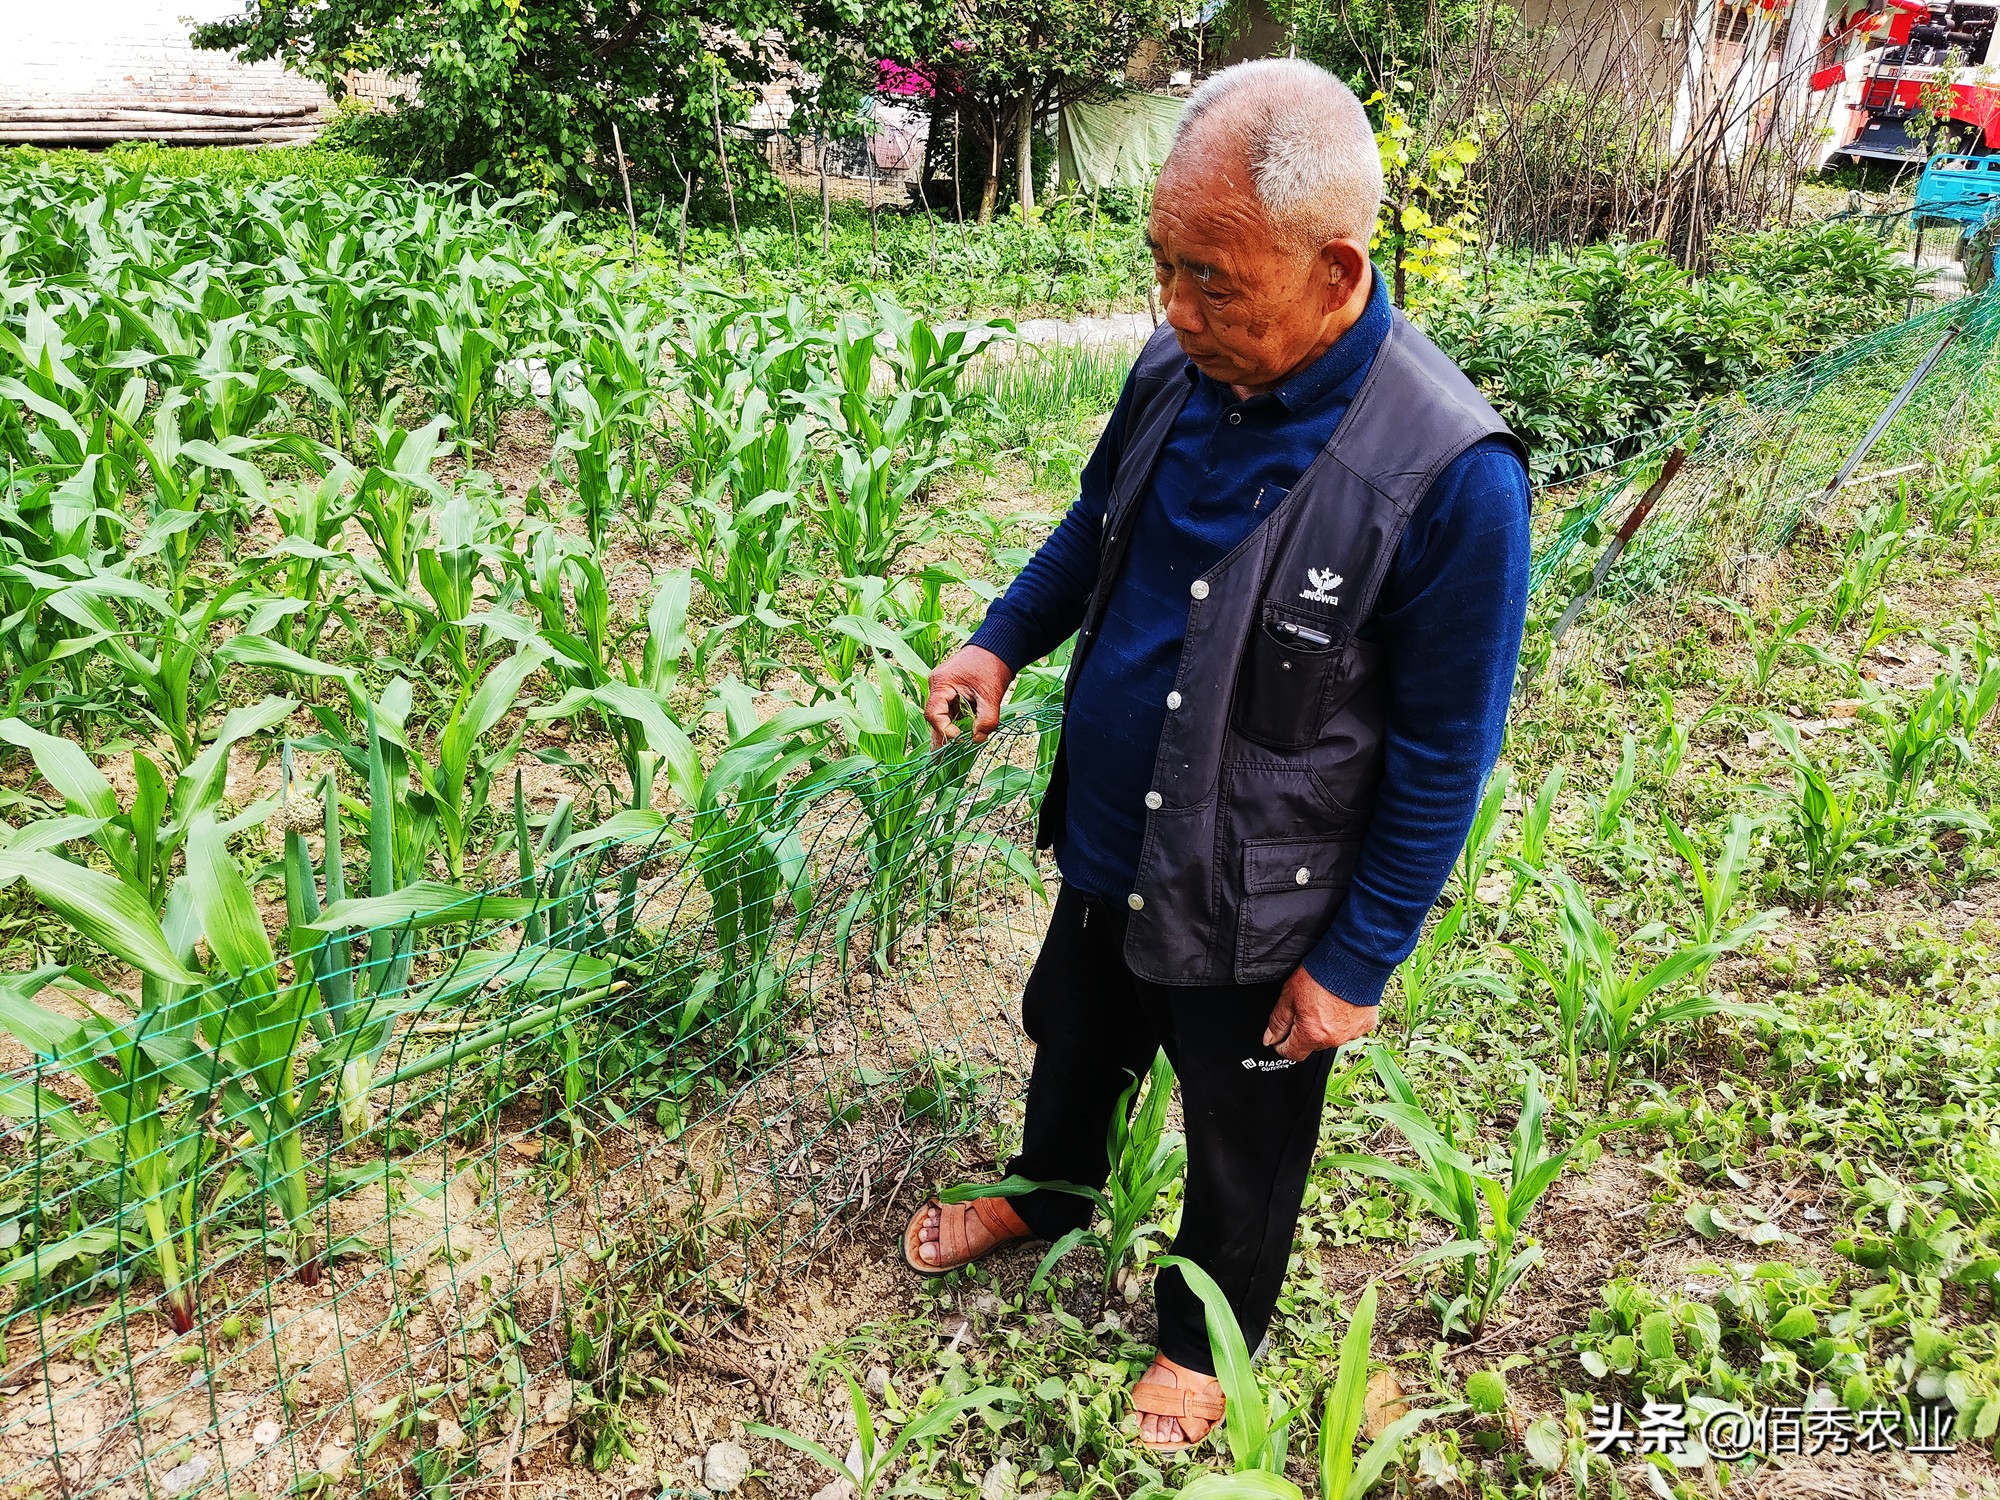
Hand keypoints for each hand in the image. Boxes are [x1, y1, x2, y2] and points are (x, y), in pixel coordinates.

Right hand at [924, 645, 1014, 748]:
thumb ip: (986, 720)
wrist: (998, 647)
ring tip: (945, 755)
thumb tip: (978, 739)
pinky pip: (949, 711)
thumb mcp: (991, 695)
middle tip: (939, 761)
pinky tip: (956, 738)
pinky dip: (954, 723)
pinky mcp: (951, 691)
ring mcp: (943, 688)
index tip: (959, 738)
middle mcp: (937, 685)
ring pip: (942, 715)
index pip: (933, 713)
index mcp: (942, 683)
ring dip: (948, 731)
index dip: (944, 730)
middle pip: (935, 717)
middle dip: (941, 737)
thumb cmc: (992, 666)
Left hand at [1263, 967, 1377, 1061]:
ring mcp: (1352, 1033)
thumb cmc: (1321, 974)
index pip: (1292, 1053)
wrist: (1352, 959)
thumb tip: (1270, 1039)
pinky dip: (1344, 1020)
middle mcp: (1334, 1039)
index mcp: (1312, 1035)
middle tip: (1304, 1008)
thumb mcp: (1289, 995)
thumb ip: (1278, 1021)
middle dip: (1305, 1031)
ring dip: (1326, 1026)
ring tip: (1324, 1002)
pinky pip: (1350, 1028)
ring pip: (1332, 1037)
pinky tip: (1341, 1003)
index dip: (1282, 1045)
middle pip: (1312, 1044)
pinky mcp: (1366, 1024)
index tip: (1280, 1036)